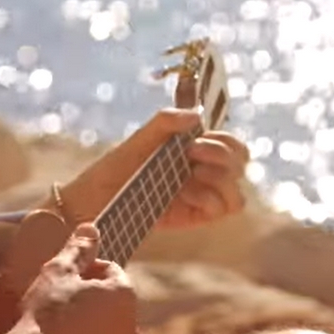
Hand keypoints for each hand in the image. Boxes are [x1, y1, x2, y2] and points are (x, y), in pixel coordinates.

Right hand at [16, 224, 138, 333]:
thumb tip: (91, 228)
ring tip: (58, 321)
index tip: (63, 277)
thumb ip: (79, 248)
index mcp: (125, 295)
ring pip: (106, 324)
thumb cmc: (45, 314)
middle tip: (59, 298)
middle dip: (89, 293)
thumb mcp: (58, 271)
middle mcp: (132, 324)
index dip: (85, 268)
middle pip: (112, 297)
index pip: (111, 269)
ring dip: (89, 318)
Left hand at [60, 108, 249, 231]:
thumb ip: (166, 122)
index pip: (232, 145)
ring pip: (236, 193)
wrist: (93, 201)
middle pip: (240, 165)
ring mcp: (199, 196)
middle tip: (191, 154)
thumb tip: (197, 116)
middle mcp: (203, 172)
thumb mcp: (139, 139)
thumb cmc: (115, 167)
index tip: (194, 142)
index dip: (225, 142)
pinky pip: (221, 210)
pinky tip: (186, 194)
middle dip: (223, 156)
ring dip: (221, 179)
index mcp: (195, 150)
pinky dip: (210, 199)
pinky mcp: (193, 217)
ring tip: (192, 175)